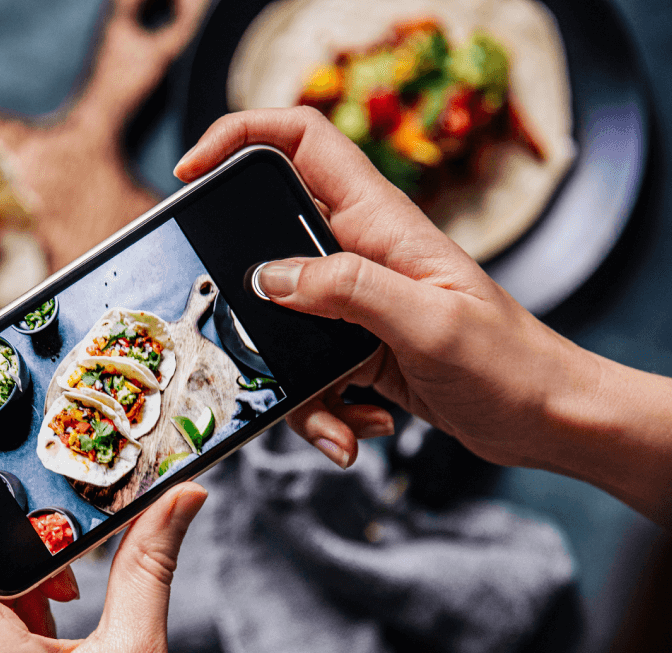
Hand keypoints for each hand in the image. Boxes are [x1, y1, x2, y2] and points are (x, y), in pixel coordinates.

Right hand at [174, 107, 592, 471]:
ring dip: (296, 385)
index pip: (301, 142)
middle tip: (240, 335)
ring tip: (339, 419)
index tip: (192, 174)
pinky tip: (362, 427)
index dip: (240, 138)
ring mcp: (355, 305)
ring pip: (281, 326)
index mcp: (381, 223)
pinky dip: (322, 410)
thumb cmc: (510, 363)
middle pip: (269, 245)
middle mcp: (361, 255)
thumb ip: (347, 290)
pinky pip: (306, 374)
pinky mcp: (356, 349)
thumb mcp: (427, 321)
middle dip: (248, 299)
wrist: (547, 418)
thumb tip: (269, 278)